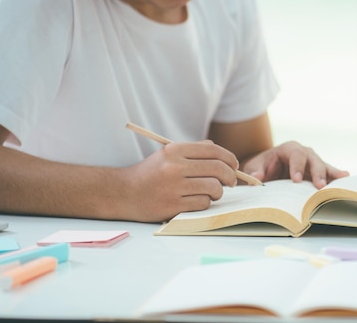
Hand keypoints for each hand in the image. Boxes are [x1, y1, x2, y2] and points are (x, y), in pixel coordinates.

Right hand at [121, 140, 239, 221]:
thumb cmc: (150, 173)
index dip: (229, 158)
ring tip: (212, 193)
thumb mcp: (168, 154)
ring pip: (213, 187)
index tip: (234, 166)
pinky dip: (205, 203)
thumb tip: (219, 150)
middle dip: (231, 177)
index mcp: (175, 150)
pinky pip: (203, 203)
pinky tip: (198, 201)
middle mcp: (174, 166)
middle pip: (218, 169)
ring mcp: (173, 187)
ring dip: (218, 192)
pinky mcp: (172, 205)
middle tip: (231, 182)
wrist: (123, 193)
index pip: (213, 150)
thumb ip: (193, 150)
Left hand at [242, 141, 348, 188]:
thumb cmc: (262, 167)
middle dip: (317, 172)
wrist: (267, 170)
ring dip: (331, 174)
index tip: (296, 180)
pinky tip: (346, 179)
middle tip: (319, 186)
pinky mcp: (318, 173)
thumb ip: (256, 170)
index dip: (297, 167)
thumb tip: (257, 177)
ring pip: (324, 166)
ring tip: (342, 180)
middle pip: (313, 160)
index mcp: (289, 149)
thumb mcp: (255, 167)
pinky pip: (329, 174)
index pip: (295, 155)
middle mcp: (304, 153)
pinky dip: (336, 177)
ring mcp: (313, 162)